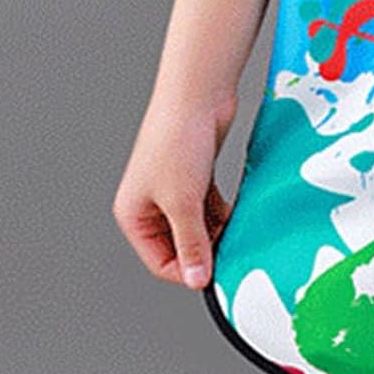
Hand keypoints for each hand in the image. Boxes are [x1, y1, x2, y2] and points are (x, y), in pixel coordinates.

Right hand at [112, 92, 236, 290]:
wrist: (198, 94)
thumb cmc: (178, 141)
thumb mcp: (183, 202)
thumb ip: (191, 242)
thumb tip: (196, 279)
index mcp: (133, 214)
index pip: (160, 261)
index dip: (188, 271)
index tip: (217, 274)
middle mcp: (150, 204)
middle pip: (180, 244)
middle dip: (205, 250)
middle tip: (233, 254)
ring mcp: (174, 189)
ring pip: (197, 225)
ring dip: (217, 231)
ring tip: (239, 233)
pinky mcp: (196, 175)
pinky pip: (209, 207)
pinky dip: (223, 213)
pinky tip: (240, 215)